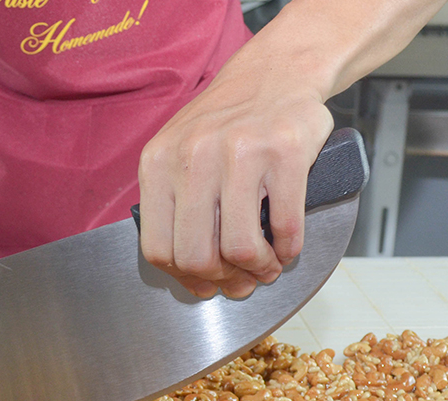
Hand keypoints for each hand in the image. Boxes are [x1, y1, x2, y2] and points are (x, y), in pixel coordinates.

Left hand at [137, 35, 333, 298]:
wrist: (276, 70)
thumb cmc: (228, 121)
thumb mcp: (180, 153)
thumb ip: (174, 205)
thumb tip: (191, 274)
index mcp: (159, 162)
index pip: (158, 249)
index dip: (185, 278)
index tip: (206, 283)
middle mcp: (194, 156)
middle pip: (197, 256)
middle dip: (223, 280)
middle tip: (242, 278)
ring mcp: (240, 152)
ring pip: (240, 248)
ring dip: (258, 269)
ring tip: (267, 265)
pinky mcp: (285, 153)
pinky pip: (285, 227)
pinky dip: (289, 249)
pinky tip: (287, 246)